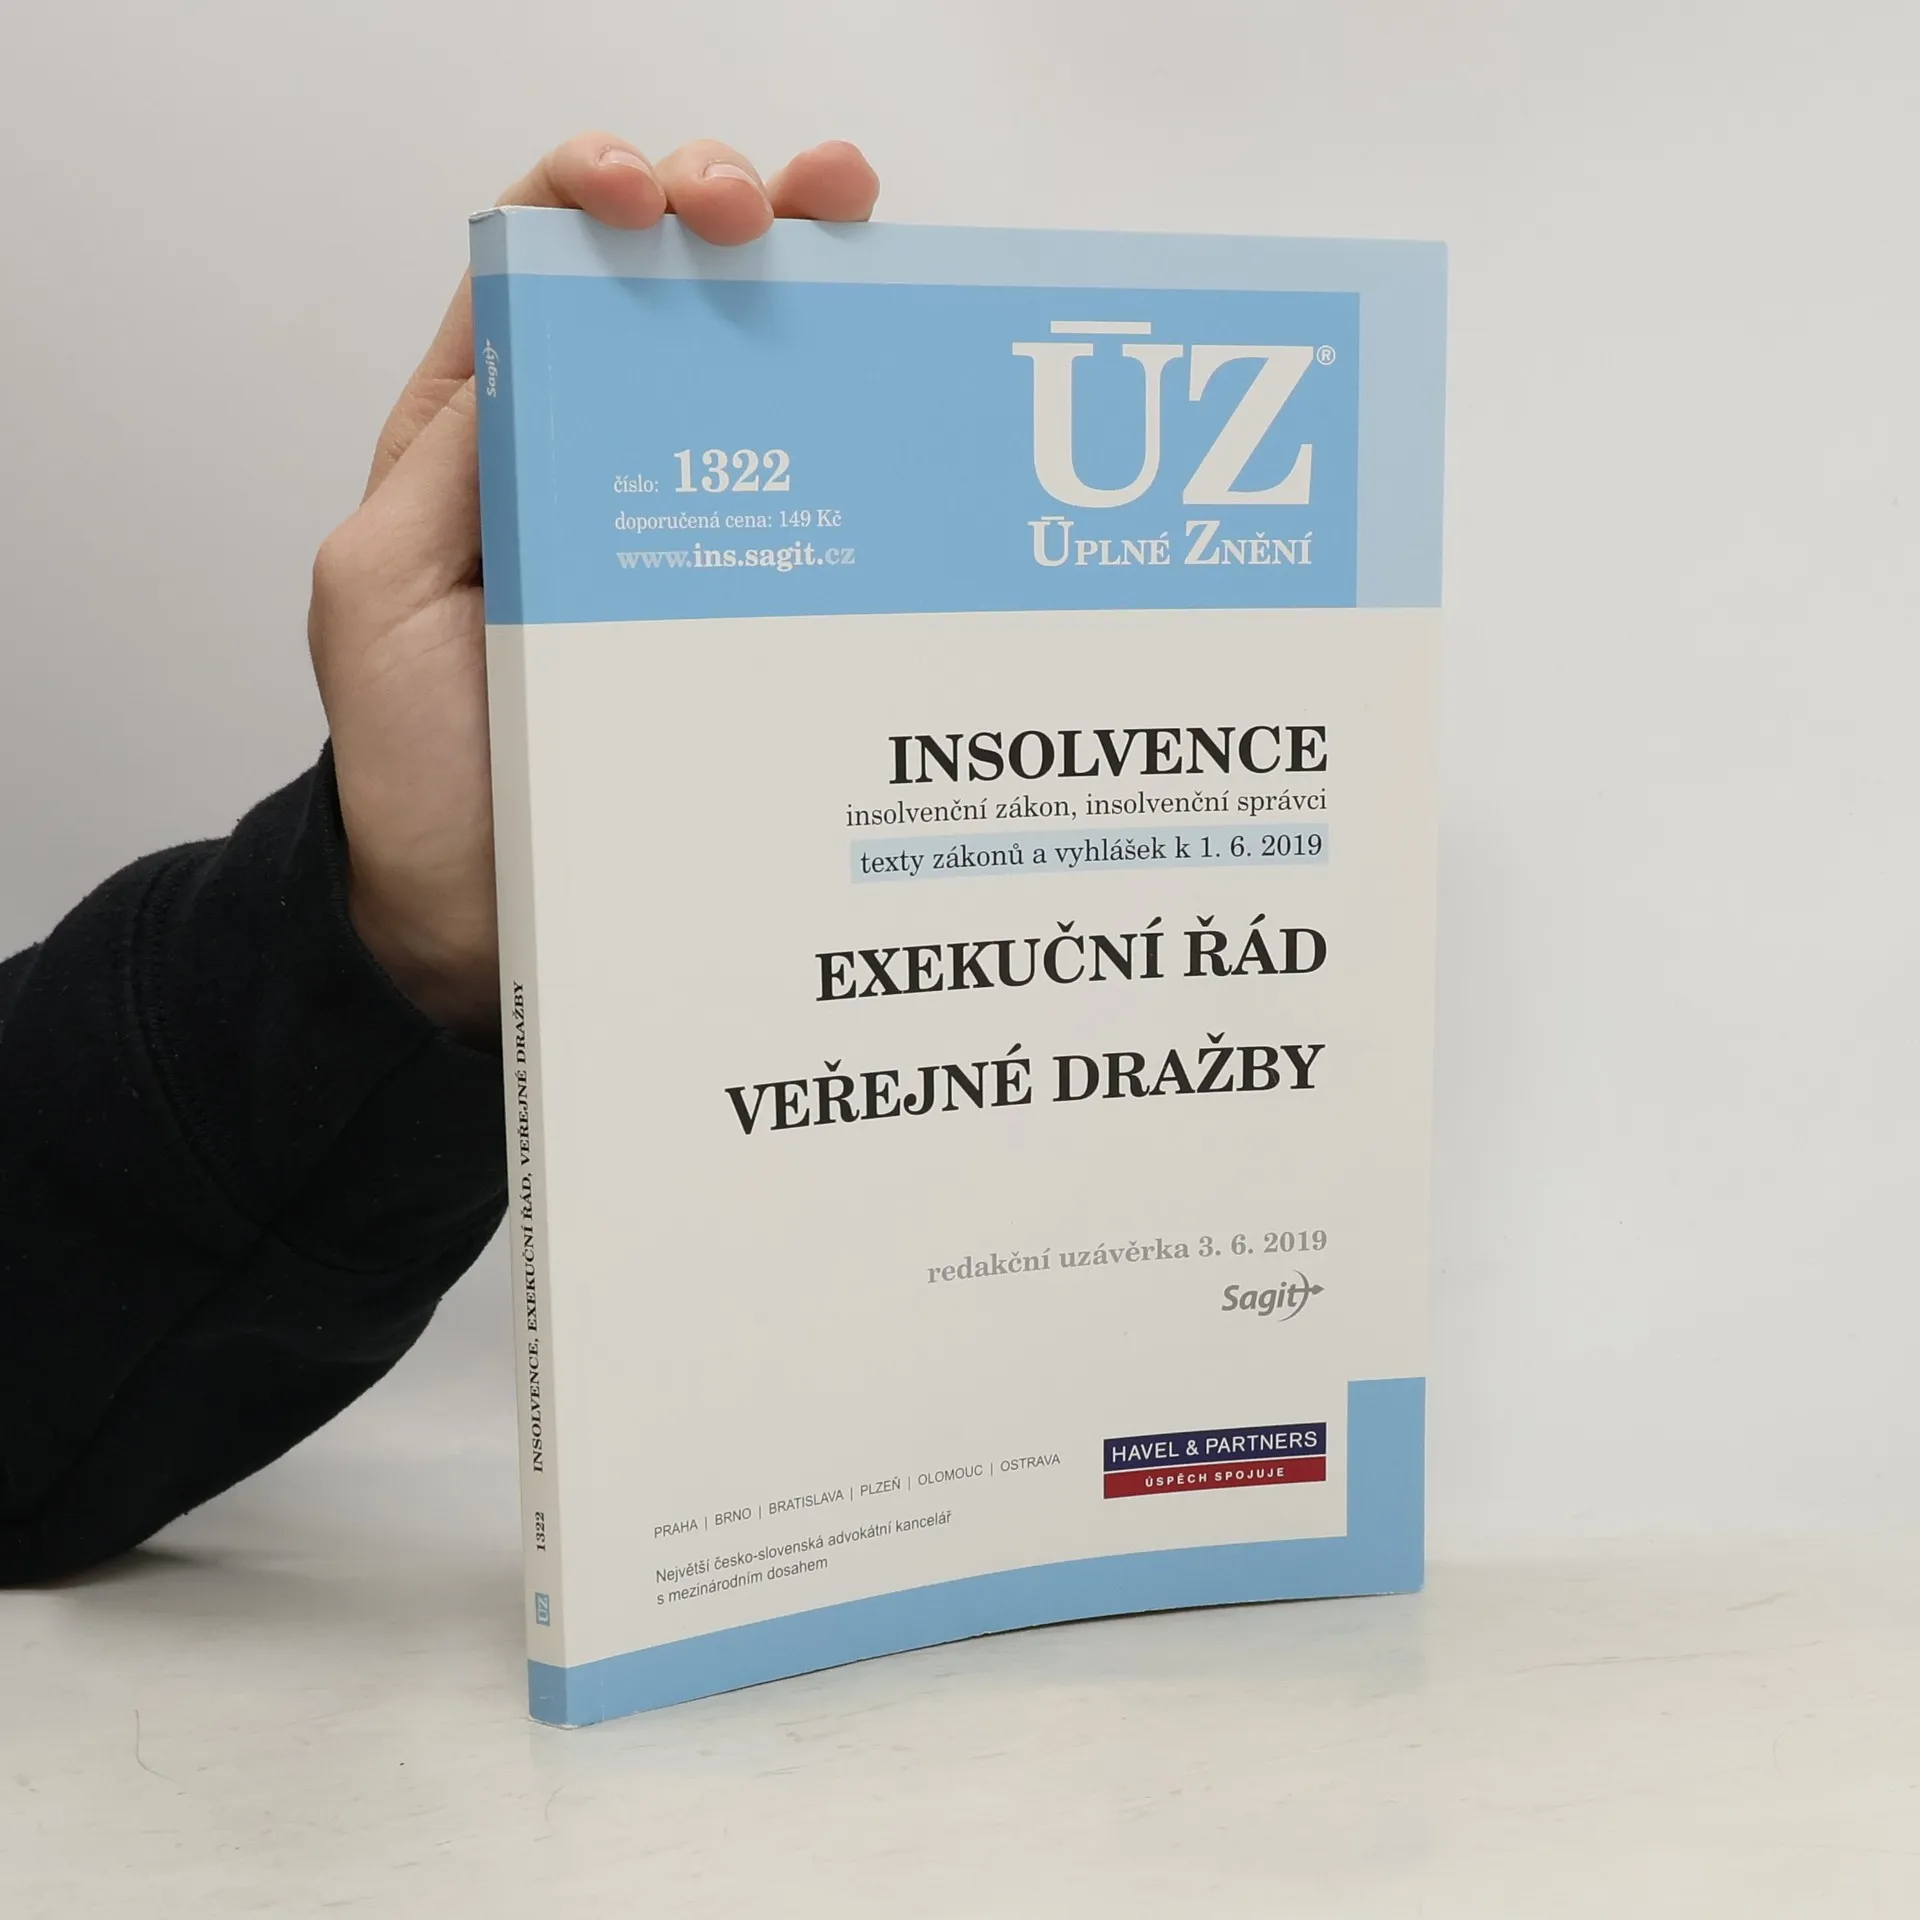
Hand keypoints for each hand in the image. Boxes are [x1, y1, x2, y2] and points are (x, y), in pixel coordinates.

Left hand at [308, 133, 879, 1035]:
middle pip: (665, 289)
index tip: (654, 199)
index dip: (598, 191)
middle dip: (725, 204)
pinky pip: (799, 498)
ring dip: (806, 282)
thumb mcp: (375, 595)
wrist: (479, 915)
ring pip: (747, 370)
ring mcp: (678, 529)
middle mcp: (590, 461)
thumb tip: (546, 342)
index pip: (542, 262)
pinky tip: (894, 391)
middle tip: (781, 210)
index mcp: (485, 436)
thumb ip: (448, 468)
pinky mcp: (740, 603)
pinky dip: (850, 426)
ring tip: (857, 241)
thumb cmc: (415, 767)